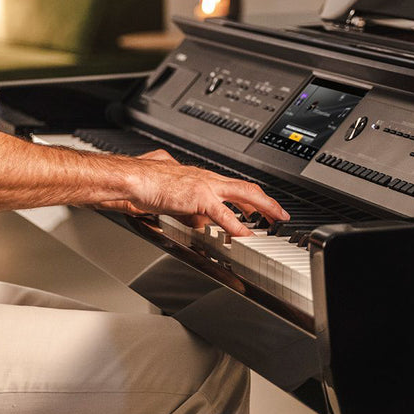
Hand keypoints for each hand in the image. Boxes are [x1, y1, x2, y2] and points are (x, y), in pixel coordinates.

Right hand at [114, 149, 288, 236]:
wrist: (133, 179)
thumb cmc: (145, 184)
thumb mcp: (173, 197)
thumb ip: (188, 207)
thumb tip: (196, 219)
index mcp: (202, 177)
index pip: (234, 186)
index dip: (251, 197)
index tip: (261, 208)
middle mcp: (208, 178)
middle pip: (247, 187)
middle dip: (267, 202)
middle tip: (280, 214)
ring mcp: (206, 185)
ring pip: (245, 194)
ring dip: (264, 209)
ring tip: (275, 221)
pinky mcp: (200, 197)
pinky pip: (225, 215)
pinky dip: (238, 227)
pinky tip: (247, 236)